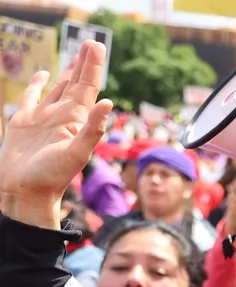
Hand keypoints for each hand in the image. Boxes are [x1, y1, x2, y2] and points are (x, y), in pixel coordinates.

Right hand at [0, 41, 111, 228]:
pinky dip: (39, 84)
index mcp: (76, 120)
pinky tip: (45, 74)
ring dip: (68, 72)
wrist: (24, 192)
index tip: (97, 46)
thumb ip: (93, 129)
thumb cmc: (51, 177)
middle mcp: (63, 116)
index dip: (93, 67)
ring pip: (58, 88)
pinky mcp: (24, 122)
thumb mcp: (77, 153)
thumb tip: (108, 102)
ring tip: (77, 56)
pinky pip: (33, 97)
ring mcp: (44, 118)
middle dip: (84, 63)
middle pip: (76, 84)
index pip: (88, 87)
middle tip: (92, 43)